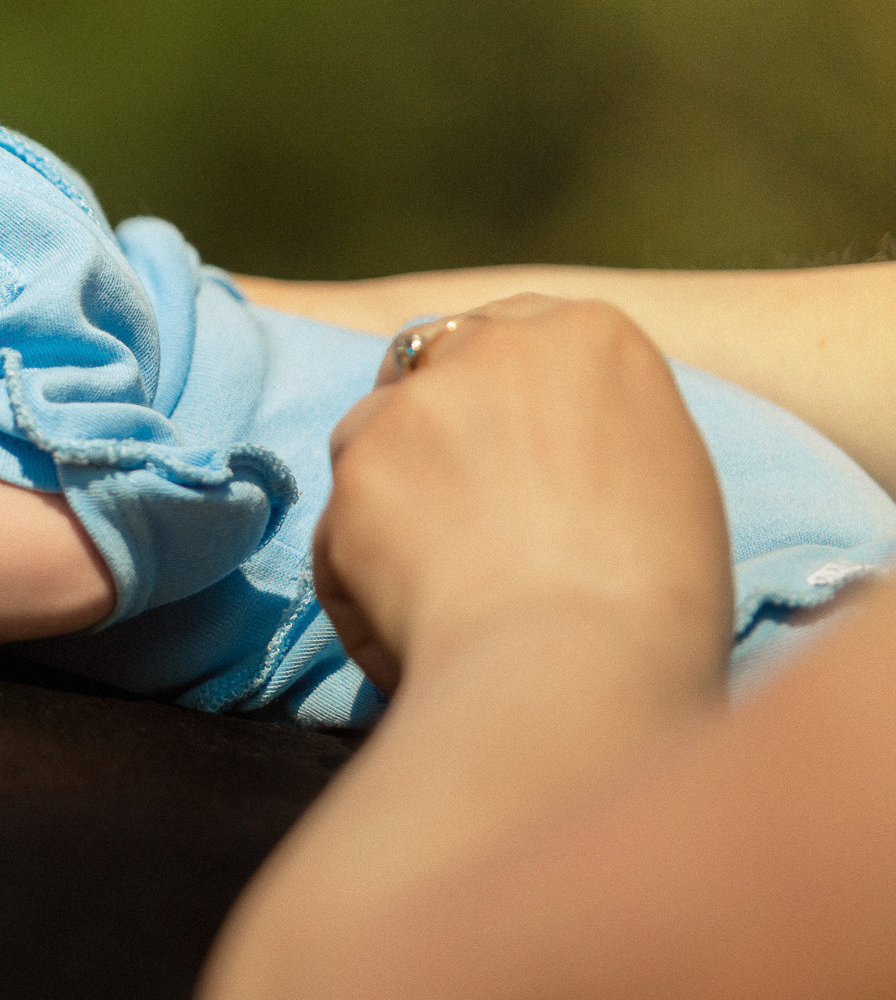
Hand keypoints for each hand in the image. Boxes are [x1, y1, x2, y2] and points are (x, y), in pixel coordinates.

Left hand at [313, 295, 732, 692]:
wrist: (581, 665)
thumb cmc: (654, 597)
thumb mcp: (660, 473)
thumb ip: (587, 426)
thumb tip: (535, 445)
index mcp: (591, 334)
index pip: (513, 334)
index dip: (496, 397)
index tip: (500, 451)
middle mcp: (494, 344)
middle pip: (431, 365)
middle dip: (431, 423)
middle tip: (456, 509)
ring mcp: (413, 401)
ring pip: (372, 432)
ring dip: (389, 493)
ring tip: (444, 586)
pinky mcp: (353, 465)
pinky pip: (339, 517)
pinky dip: (361, 570)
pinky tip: (409, 624)